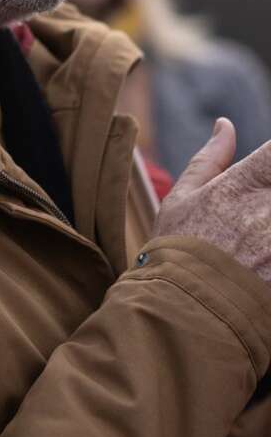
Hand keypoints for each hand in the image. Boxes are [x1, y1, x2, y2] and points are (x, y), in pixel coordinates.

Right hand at [154, 118, 270, 284]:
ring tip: (255, 237)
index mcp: (244, 183)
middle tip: (255, 214)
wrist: (180, 312)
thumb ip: (210, 159)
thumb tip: (224, 124)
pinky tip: (259, 258)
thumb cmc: (175, 251)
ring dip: (269, 226)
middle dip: (267, 201)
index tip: (264, 174)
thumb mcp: (182, 199)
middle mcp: (268, 208)